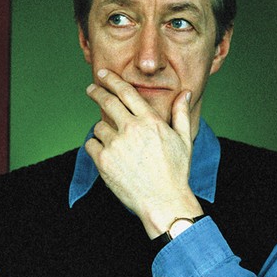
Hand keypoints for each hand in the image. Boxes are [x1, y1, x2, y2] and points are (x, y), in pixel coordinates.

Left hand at [85, 69, 202, 236]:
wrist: (163, 202)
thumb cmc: (176, 172)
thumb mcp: (184, 140)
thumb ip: (181, 113)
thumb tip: (185, 93)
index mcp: (150, 121)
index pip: (127, 92)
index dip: (112, 80)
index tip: (103, 74)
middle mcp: (132, 129)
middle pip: (107, 102)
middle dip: (96, 92)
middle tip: (91, 89)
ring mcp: (116, 145)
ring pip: (99, 127)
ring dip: (103, 130)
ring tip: (114, 142)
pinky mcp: (104, 161)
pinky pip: (91, 145)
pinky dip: (96, 147)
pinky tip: (107, 154)